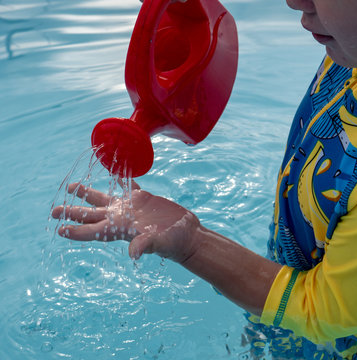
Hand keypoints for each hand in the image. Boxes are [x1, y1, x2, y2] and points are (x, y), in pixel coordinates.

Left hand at [51, 182, 200, 261]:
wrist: (187, 235)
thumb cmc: (173, 242)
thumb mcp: (159, 243)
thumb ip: (145, 244)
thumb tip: (133, 254)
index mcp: (121, 229)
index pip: (93, 230)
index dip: (76, 231)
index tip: (59, 229)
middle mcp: (121, 218)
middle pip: (91, 214)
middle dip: (73, 212)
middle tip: (54, 210)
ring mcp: (131, 208)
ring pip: (104, 199)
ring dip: (88, 193)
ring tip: (72, 187)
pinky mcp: (143, 199)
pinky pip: (127, 187)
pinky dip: (120, 180)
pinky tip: (113, 173)